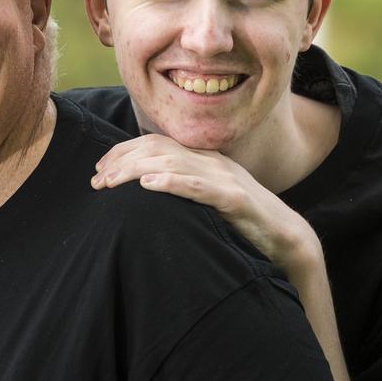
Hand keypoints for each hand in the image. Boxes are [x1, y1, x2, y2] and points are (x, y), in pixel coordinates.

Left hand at [91, 134, 319, 272]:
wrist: (285, 236)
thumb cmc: (240, 221)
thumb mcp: (204, 198)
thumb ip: (179, 188)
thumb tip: (140, 190)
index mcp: (202, 159)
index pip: (155, 144)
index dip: (123, 153)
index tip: (99, 170)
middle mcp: (211, 162)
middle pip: (158, 150)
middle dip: (122, 162)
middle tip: (97, 181)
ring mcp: (224, 178)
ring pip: (173, 163)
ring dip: (136, 171)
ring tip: (111, 183)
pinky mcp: (235, 199)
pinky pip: (200, 187)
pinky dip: (173, 183)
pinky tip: (149, 186)